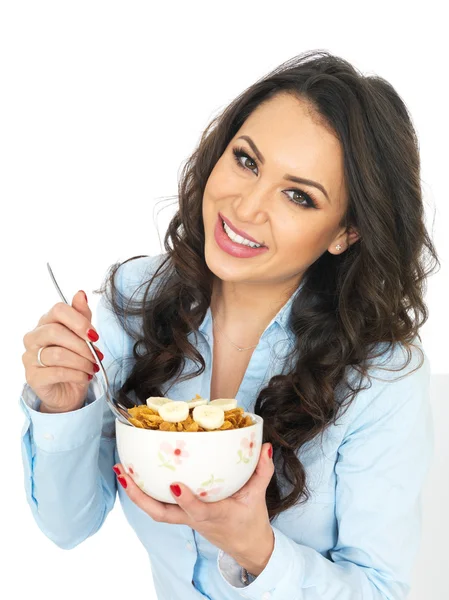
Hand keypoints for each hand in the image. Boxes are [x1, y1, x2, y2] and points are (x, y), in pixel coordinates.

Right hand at [22, 291, 102, 412]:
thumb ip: (82, 316)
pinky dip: (76, 374)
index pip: (58, 310)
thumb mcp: (83, 337)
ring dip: (82, 361)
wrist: (69, 390)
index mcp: (46, 322)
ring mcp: (30, 357)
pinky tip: (85, 376)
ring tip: (93, 367)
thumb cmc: (75, 360)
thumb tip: (80, 293)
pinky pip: (56, 372)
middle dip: (82, 345)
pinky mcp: (33, 377)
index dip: (79, 321)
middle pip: (55, 332)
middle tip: (97, 355)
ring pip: (57, 354)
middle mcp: (33, 337)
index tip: (94, 335)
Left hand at [113, 442, 274, 575]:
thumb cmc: (250, 521)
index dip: (186, 500)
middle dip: (140, 495)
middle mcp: (194, 519)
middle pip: (161, 513)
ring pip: (155, 511)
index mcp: (215, 515)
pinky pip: (158, 507)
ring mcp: (185, 518)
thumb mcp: (258, 496)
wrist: (246, 546)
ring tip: (121, 470)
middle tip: (124, 473)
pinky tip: (133, 476)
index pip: (198, 510)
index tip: (175, 485)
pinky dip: (143, 494)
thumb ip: (262, 471)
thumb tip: (265, 446)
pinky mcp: (181, 515)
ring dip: (136, 493)